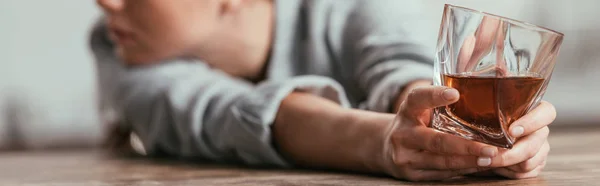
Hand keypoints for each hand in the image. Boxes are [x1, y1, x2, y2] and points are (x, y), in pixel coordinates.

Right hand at [379, 86, 553, 180]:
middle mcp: (403, 134)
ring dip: (468, 161)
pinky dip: (462, 170)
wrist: (386, 149)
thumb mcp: (421, 109)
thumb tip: (483, 88)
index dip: (435, 95)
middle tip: (490, 147)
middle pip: (436, 141)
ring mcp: (405, 157)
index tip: (455, 93)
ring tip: (491, 159)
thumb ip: (441, 103)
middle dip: (465, 146)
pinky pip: (440, 174)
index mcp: (407, 111)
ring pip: (441, 161)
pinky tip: (478, 166)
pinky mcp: (410, 175)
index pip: (418, 99)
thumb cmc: (415, 123)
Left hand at [471, 101, 554, 178]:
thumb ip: (477, 109)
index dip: (532, 122)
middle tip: (490, 156)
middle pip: (536, 142)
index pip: (546, 113)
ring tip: (490, 160)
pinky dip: (511, 172)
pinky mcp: (538, 163)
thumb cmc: (481, 123)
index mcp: (532, 110)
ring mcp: (541, 147)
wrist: (482, 146)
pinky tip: (498, 166)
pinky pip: (528, 172)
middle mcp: (540, 129)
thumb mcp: (479, 112)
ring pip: (532, 160)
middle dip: (512, 153)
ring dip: (509, 164)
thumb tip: (456, 100)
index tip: (511, 131)